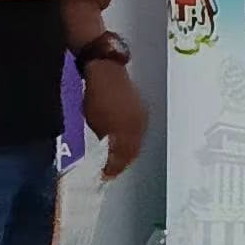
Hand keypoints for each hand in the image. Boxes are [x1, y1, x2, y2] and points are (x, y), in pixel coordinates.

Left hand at [81, 56, 146, 177]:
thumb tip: (111, 170)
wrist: (104, 67)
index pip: (129, 155)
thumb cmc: (102, 98)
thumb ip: (111, 149)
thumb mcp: (104, 127)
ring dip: (122, 148)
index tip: (104, 177)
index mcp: (137, 129)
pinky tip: (112, 135)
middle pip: (133, 147)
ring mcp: (138, 110)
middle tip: (108, 169)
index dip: (117, 167)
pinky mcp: (131, 101)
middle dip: (122, 159)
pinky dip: (121, 135)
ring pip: (132, 136)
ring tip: (110, 155)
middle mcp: (142, 122)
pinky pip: (128, 126)